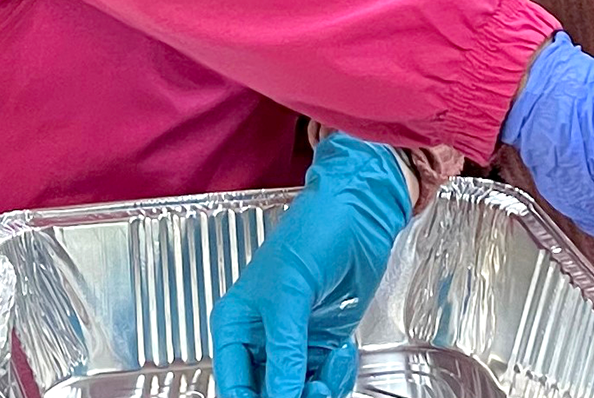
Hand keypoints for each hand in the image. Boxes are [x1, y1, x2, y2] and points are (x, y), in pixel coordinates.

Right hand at [211, 134, 410, 397]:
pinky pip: (324, 383)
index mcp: (235, 324)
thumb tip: (280, 396)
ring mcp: (293, 343)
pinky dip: (336, 378)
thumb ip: (283, 349)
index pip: (233, 388)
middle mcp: (260, 339)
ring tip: (331, 369)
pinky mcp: (322, 344)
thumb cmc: (313, 231)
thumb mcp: (289, 292)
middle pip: (265, 394)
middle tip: (313, 390)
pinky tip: (343, 352)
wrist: (360, 214)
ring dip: (318, 392)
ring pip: (296, 394)